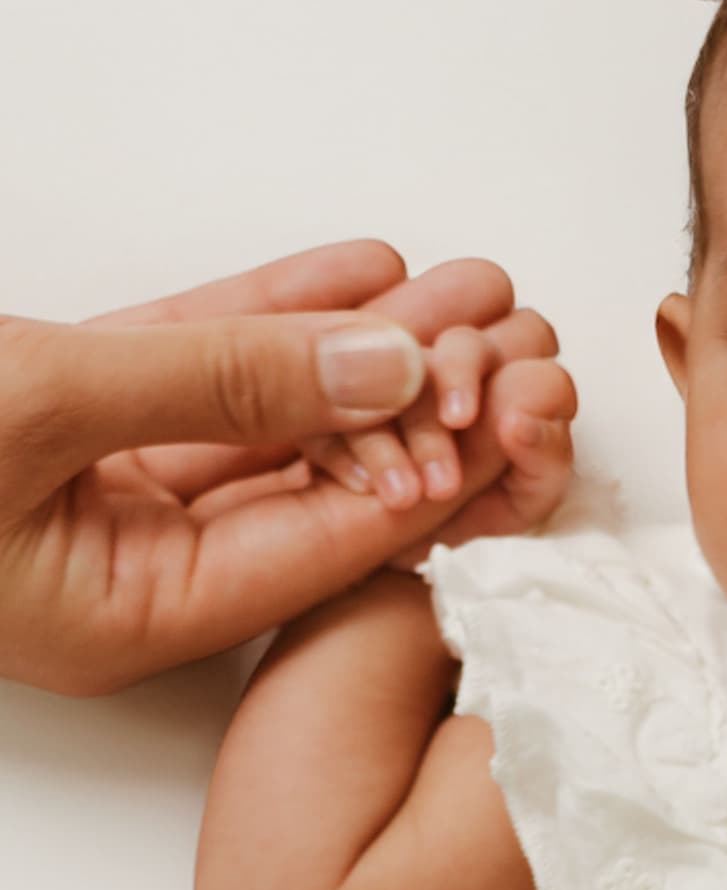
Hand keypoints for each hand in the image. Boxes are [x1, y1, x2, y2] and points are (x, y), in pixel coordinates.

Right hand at [0, 241, 570, 690]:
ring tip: (457, 281)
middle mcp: (127, 573)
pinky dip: (262, 319)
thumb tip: (386, 368)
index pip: (328, 543)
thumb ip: (218, 385)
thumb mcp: (44, 409)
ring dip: (353, 345)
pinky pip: (186, 373)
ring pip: (257, 416)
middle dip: (408, 394)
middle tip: (503, 324)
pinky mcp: (55, 422)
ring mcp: (92, 499)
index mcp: (133, 617)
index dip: (432, 466)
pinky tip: (357, 272)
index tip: (517, 399)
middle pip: (310, 482)